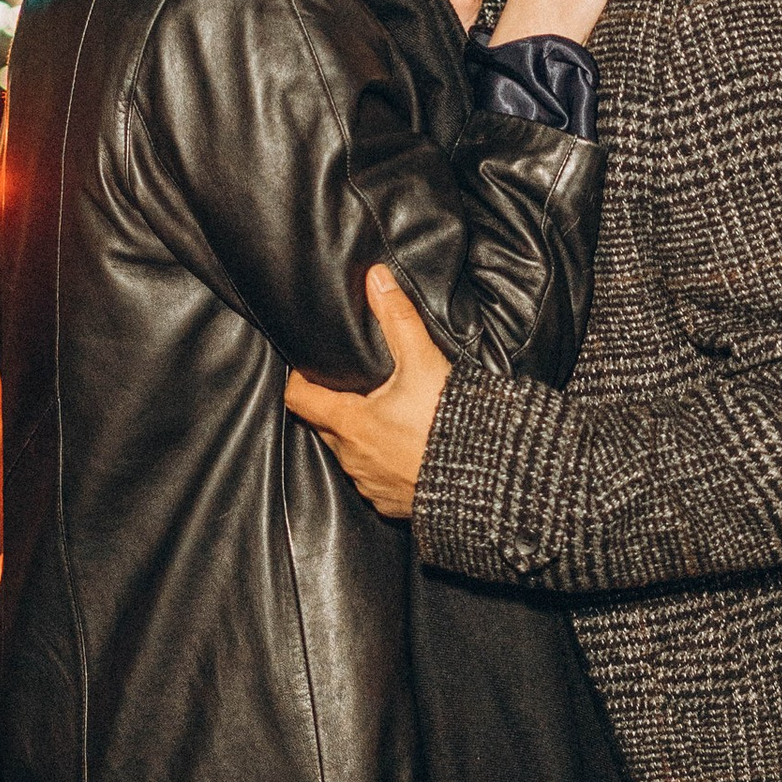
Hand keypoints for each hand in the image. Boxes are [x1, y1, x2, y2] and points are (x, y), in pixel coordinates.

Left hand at [284, 265, 451, 519]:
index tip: (313, 369)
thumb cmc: (450, 424)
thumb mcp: (423, 362)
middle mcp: (351, 457)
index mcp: (349, 423)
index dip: (300, 380)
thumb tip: (376, 279)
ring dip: (359, 436)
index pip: (298, 399)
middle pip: (323, 425)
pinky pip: (373, 481)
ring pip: (348, 454)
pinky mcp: (389, 503)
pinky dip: (381, 464)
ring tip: (383, 415)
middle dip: (332, 404)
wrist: (484, 481)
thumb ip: (398, 318)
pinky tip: (403, 449)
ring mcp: (368, 483)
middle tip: (354, 386)